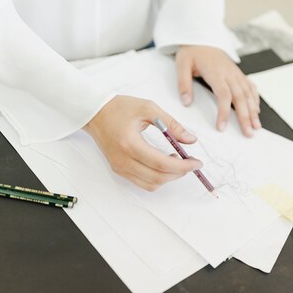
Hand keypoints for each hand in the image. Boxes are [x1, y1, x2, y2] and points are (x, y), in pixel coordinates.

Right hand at [84, 95, 202, 190]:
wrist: (95, 113)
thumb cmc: (119, 108)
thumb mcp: (148, 108)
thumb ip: (172, 124)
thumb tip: (191, 140)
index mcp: (130, 144)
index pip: (161, 163)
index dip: (183, 166)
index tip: (197, 162)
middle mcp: (123, 160)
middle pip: (158, 178)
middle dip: (179, 173)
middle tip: (191, 163)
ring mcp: (119, 168)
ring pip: (151, 184)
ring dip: (169, 177)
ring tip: (177, 162)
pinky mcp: (119, 170)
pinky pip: (142, 182)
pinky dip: (157, 178)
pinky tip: (163, 164)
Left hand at [176, 45, 260, 136]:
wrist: (201, 37)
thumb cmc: (191, 52)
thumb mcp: (182, 65)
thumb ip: (183, 84)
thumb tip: (186, 103)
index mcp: (216, 72)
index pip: (223, 95)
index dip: (224, 112)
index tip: (222, 127)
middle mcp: (229, 73)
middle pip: (240, 97)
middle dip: (245, 116)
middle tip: (248, 133)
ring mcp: (235, 73)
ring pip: (248, 93)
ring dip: (253, 110)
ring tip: (256, 126)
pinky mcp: (238, 73)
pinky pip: (250, 86)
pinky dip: (255, 98)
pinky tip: (257, 110)